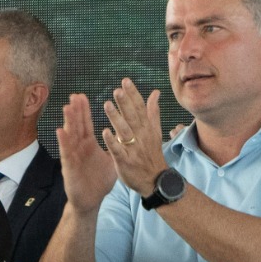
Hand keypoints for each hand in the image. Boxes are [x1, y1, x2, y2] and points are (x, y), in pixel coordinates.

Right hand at [54, 93, 120, 213]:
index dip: (84, 110)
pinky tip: (61, 131)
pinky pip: (66, 153)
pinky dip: (63, 142)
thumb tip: (126, 134)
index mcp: (88, 145)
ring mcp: (73, 157)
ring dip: (68, 122)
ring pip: (70, 136)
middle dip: (75, 111)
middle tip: (74, 95)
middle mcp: (79, 148)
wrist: (91, 200)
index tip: (82, 96)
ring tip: (67, 107)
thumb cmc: (99, 181)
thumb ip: (116, 146)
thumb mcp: (112, 160)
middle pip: (77, 126)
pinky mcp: (69, 167)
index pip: (86, 124)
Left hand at [100, 78, 170, 195]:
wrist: (155, 180)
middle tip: (117, 90)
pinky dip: (112, 142)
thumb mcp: (155, 131)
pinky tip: (105, 132)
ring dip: (116, 118)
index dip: (133, 94)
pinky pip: (118, 150)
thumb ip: (153, 111)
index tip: (125, 81)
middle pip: (133, 117)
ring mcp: (133, 149)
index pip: (140, 108)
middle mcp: (141, 136)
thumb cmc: (152, 154)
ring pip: (124, 131)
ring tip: (107, 105)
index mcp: (147, 128)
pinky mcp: (125, 161)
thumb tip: (155, 92)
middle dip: (125, 103)